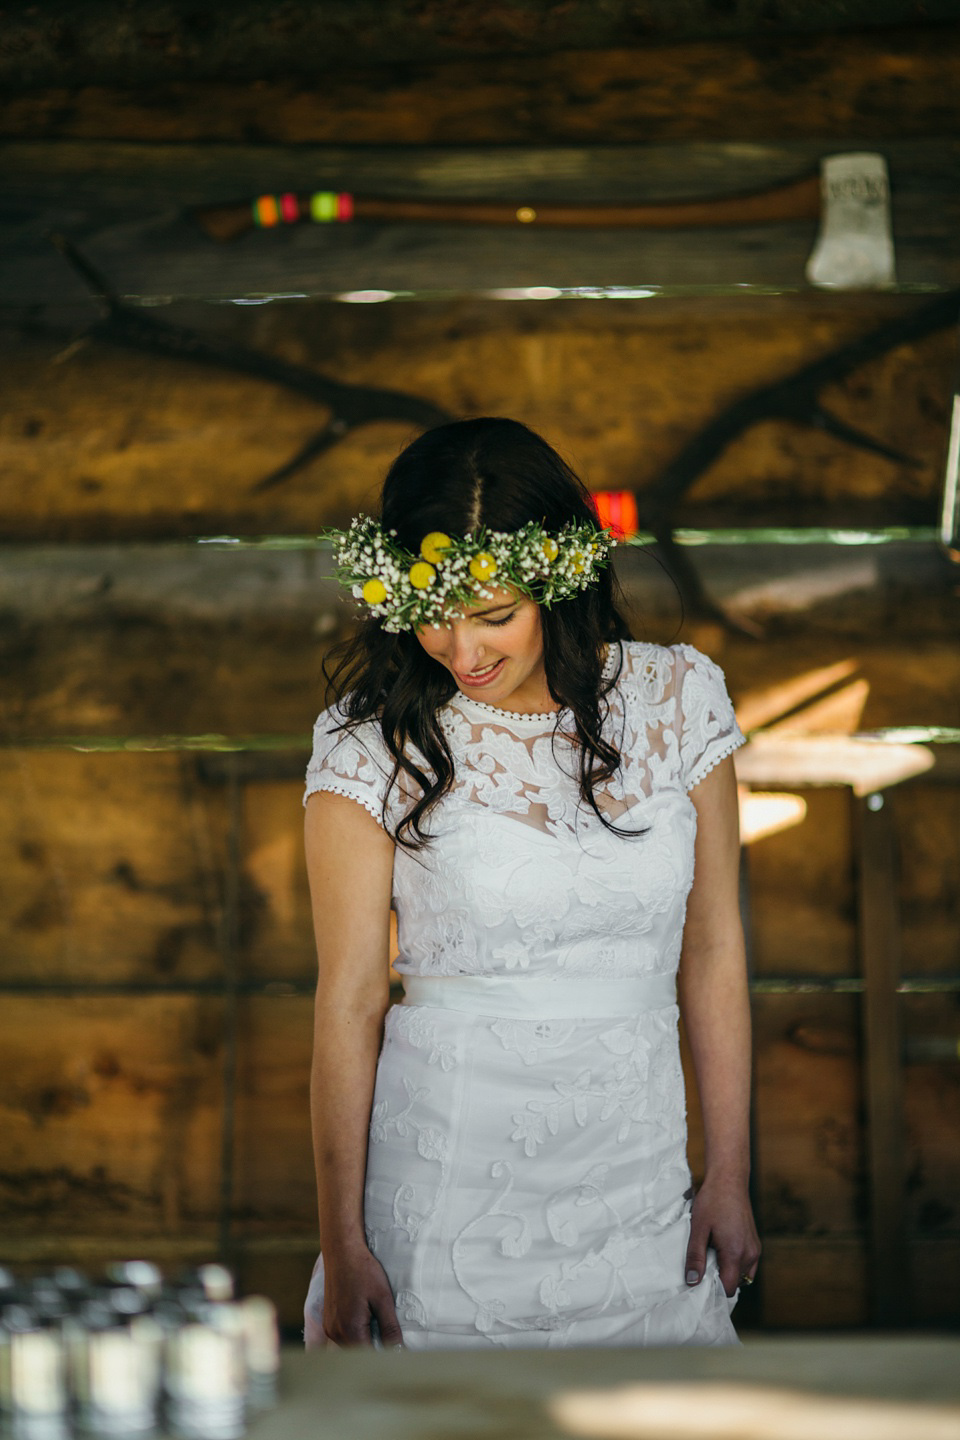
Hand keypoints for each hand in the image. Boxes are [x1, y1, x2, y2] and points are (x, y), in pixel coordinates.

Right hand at [322, 1244, 403, 1347]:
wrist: (342, 1250)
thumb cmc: (364, 1271)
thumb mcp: (383, 1298)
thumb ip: (389, 1328)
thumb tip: (399, 1351)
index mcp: (350, 1330)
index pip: (368, 1357)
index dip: (384, 1357)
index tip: (397, 1352)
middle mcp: (335, 1333)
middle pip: (358, 1354)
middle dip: (375, 1351)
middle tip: (392, 1339)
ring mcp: (330, 1327)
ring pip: (350, 1346)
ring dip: (365, 1342)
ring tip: (381, 1329)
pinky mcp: (328, 1320)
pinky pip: (344, 1336)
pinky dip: (356, 1334)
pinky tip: (368, 1320)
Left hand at [684, 1170, 760, 1296]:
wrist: (729, 1179)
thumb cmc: (712, 1201)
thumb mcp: (698, 1228)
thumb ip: (695, 1256)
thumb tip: (692, 1281)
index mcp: (735, 1253)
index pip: (728, 1288)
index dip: (713, 1291)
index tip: (699, 1286)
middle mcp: (750, 1254)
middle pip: (735, 1284)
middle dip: (719, 1281)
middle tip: (702, 1269)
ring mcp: (755, 1249)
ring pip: (742, 1275)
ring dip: (728, 1273)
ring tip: (711, 1257)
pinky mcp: (755, 1243)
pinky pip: (747, 1265)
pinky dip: (735, 1264)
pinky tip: (721, 1251)